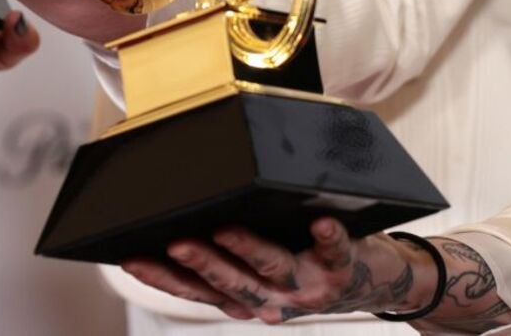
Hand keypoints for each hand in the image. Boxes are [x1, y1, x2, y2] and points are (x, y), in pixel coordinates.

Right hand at [121, 219, 437, 324]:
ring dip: (248, 252)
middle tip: (173, 245)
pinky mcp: (342, 266)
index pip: (195, 290)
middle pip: (230, 283)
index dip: (163, 278)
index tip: (132, 259)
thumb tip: (178, 212)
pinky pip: (335, 250)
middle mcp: (273, 298)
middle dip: (200, 264)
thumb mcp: (261, 268)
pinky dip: (329, 238)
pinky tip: (324, 222)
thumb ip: (225, 251)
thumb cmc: (308, 264)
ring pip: (272, 269)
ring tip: (227, 231)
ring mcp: (308, 285)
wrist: (378, 282)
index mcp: (246, 297)